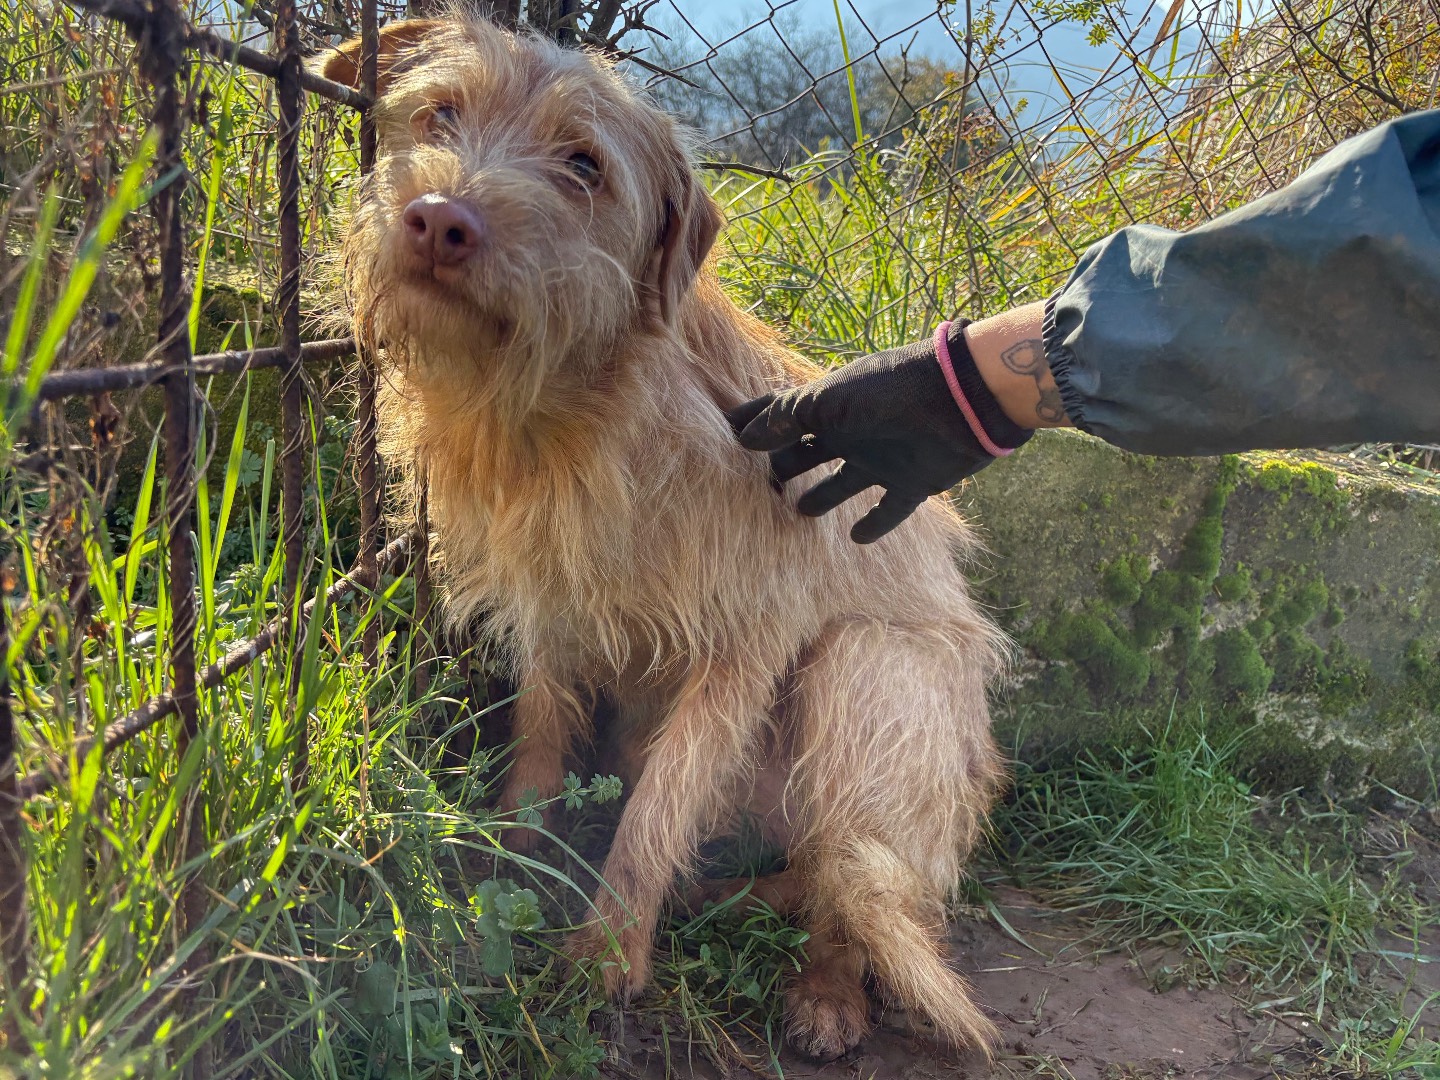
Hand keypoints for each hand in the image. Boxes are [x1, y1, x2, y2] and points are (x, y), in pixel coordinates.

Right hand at [727, 330, 1026, 542]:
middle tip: (755, 488)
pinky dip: (874, 525)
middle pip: (807, 452)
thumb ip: (784, 420)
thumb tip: (742, 440)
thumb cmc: (888, 392)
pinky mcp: (913, 484)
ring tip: (798, 511)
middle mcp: (852, 431)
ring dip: (821, 497)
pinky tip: (857, 537)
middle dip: (782, 465)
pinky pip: (889, 510)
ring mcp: (881, 458)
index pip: (781, 414)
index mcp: (829, 405)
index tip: (724, 436)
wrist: (961, 399)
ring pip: (842, 483)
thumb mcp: (826, 400)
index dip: (753, 423)